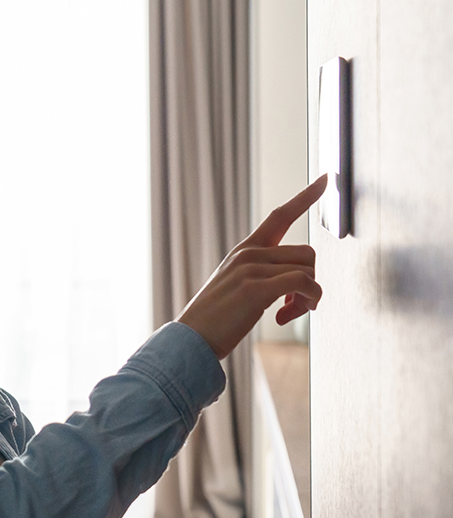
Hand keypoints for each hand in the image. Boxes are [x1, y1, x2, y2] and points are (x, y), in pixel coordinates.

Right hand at [176, 174, 327, 359]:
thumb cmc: (216, 319)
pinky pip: (303, 284)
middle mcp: (249, 253)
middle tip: (297, 307)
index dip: (305, 197)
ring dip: (310, 298)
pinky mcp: (256, 288)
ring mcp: (251, 268)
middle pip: (307, 253)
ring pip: (308, 270)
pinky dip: (307, 301)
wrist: (191, 339)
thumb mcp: (237, 287)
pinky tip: (285, 317)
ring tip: (288, 314)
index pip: (280, 216)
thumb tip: (299, 282)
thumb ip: (262, 275)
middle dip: (312, 283)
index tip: (326, 178)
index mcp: (244, 250)